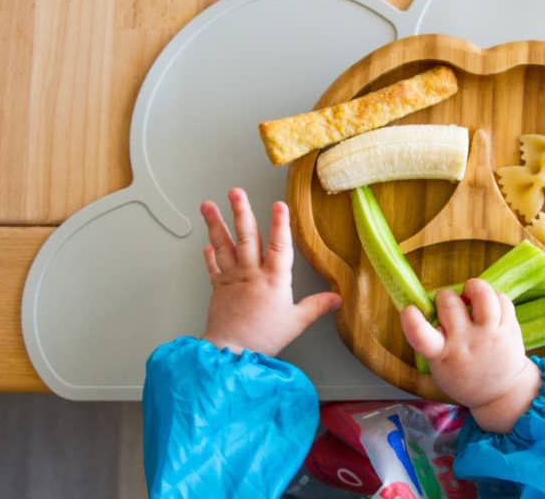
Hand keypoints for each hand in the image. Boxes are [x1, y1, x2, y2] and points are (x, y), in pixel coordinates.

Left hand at [199, 188, 341, 355]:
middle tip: (236, 192)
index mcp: (274, 280)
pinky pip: (213, 266)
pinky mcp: (218, 288)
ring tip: (208, 205)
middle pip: (246, 237)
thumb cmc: (263, 338)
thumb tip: (337, 298)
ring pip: (224, 245)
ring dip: (216, 224)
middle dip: (241, 212)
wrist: (230, 352)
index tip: (279, 205)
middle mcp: (251, 274)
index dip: (280, 224)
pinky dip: (209, 253)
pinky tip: (207, 242)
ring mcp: (232, 278)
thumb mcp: (296, 322)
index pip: (279, 246)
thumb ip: (316, 306)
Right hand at [400, 278, 541, 432]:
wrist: (501, 393)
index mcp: (442, 355)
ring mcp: (490, 335)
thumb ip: (431, 338)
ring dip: (473, 287)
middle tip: (448, 304)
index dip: (412, 320)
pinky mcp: (510, 328)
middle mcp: (466, 342)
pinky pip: (502, 298)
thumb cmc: (462, 374)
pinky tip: (489, 306)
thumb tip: (429, 302)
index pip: (422, 337)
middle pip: (450, 303)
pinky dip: (493, 296)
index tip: (408, 310)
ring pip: (482, 294)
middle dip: (445, 296)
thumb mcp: (438, 365)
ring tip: (471, 294)